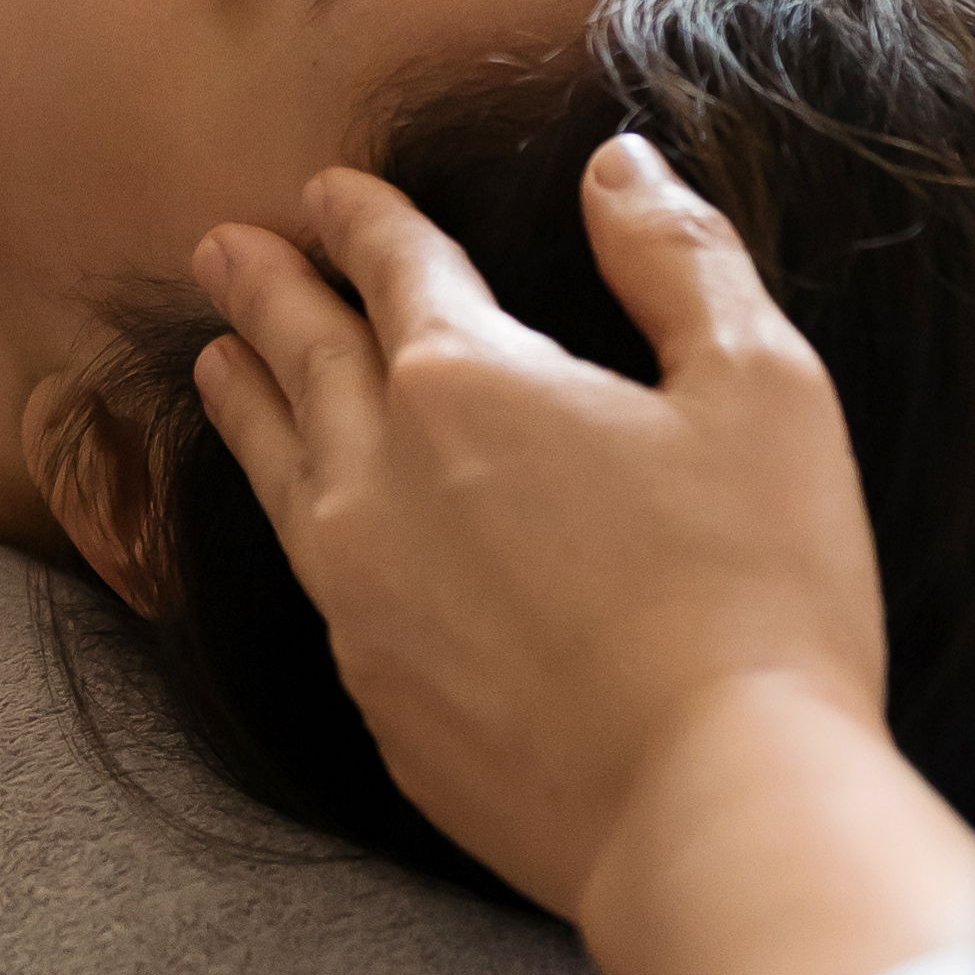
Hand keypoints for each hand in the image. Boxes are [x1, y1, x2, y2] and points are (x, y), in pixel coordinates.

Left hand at [192, 143, 974, 974]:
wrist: (710, 808)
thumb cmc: (757, 591)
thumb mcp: (760, 386)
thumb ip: (679, 258)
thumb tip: (616, 166)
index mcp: (467, 382)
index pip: (392, 267)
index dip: (360, 217)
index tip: (327, 190)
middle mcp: (380, 481)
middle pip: (302, 356)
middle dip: (265, 292)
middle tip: (219, 250)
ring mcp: (361, 601)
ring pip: (279, 471)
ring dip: (246, 404)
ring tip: (213, 366)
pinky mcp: (378, 701)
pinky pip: (314, 586)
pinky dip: (297, 528)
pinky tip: (308, 532)